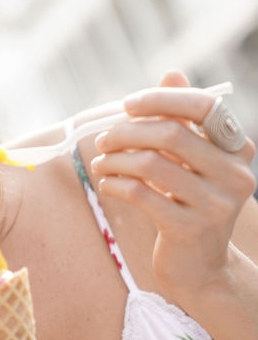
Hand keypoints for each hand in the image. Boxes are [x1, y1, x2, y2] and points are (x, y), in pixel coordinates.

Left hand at [91, 70, 256, 294]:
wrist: (199, 266)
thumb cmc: (187, 203)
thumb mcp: (188, 160)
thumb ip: (181, 119)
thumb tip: (171, 73)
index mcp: (237, 149)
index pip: (203, 107)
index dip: (162, 100)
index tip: (127, 104)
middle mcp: (235, 174)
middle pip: (171, 134)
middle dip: (127, 132)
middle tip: (103, 140)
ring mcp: (216, 204)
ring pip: (151, 164)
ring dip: (115, 160)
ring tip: (102, 163)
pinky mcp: (190, 229)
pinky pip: (141, 194)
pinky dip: (116, 184)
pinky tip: (108, 183)